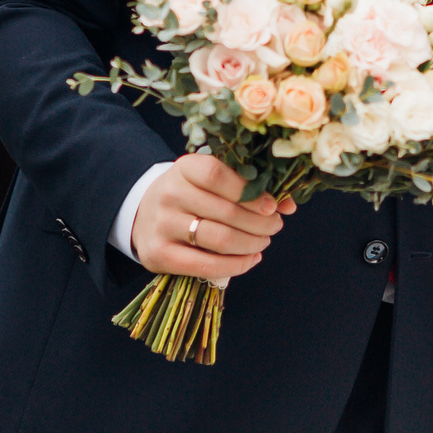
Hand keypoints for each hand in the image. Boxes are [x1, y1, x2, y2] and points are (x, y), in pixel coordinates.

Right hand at [131, 154, 291, 280]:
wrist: (144, 213)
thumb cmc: (190, 193)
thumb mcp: (211, 180)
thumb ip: (248, 186)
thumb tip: (289, 204)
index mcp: (183, 168)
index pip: (217, 175)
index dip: (250, 192)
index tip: (272, 205)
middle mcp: (169, 194)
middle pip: (225, 211)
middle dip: (260, 222)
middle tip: (275, 226)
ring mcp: (162, 226)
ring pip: (219, 239)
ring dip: (251, 244)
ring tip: (264, 241)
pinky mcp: (159, 255)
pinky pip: (205, 265)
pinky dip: (236, 265)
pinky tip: (251, 259)